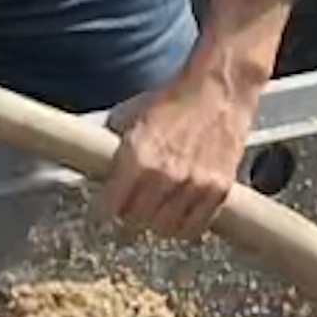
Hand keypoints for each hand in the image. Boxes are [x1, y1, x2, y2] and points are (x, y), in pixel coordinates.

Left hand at [96, 0, 295, 238]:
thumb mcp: (131, 114)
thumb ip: (113, 145)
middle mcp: (164, 174)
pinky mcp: (218, 190)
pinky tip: (179, 214)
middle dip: (129, 215)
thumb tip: (96, 165)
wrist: (221, 88)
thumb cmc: (176, 98)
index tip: (105, 209)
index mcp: (137, 155)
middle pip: (135, 221)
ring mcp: (193, 185)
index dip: (104, 209)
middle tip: (131, 208)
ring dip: (156, 222)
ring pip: (164, 228)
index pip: (109, 207)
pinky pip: (194, 227)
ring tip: (157, 210)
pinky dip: (184, 226)